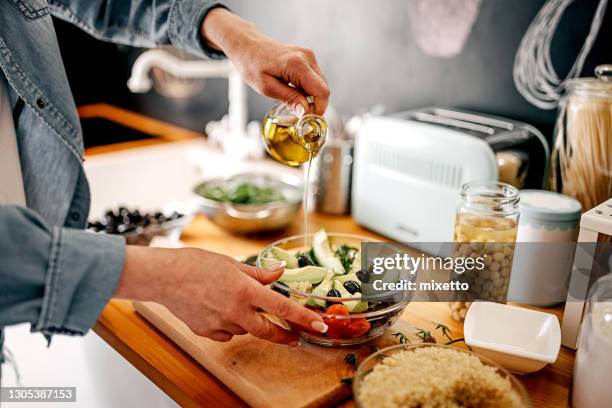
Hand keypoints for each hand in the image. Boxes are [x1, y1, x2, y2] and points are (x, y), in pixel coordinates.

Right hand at [115, 246, 327, 343]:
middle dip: (284, 336)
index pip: (283, 307)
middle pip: (268, 331)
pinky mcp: (207, 332)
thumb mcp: (232, 263)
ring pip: (245, 329)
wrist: (164, 277)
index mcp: (245, 290)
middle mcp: (236, 310)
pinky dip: (229, 325)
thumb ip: (259, 273)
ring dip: (249, 321)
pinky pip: (226, 333)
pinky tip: (217, 310)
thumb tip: (279, 272)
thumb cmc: (196, 264)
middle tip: (294, 337)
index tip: (320, 326)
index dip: (304, 318)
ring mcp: (221, 324)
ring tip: (232, 302)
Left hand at [201, 8, 329, 115]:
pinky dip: (308, 90)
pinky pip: (314, 79)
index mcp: (297, 64)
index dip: (318, 109)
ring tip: (293, 101)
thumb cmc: (251, 64)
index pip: (321, 91)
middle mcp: (307, 57)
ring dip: (311, 98)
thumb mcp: (266, 87)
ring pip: (320, 85)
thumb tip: (306, 112)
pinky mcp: (307, 58)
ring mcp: (308, 56)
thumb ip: (289, 98)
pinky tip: (293, 91)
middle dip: (314, 105)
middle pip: (323, 89)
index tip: (307, 120)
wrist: (247, 45)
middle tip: (299, 114)